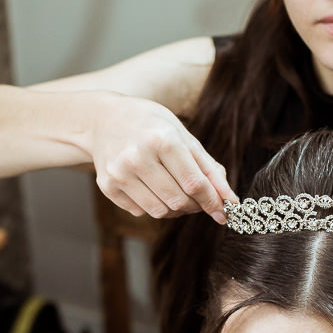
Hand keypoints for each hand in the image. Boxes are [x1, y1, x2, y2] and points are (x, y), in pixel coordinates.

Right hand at [87, 93, 237, 223]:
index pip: (194, 183)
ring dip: (175, 209)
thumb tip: (229, 199)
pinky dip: (153, 205)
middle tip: (198, 198)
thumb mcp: (182, 135)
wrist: (103, 119)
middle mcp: (138, 156)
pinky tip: (151, 188)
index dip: (212, 202)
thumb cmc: (149, 124)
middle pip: (178, 201)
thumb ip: (208, 167)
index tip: (223, 212)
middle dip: (194, 205)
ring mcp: (119, 173)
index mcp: (162, 139)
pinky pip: (140, 211)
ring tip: (176, 192)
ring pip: (160, 211)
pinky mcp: (107, 186)